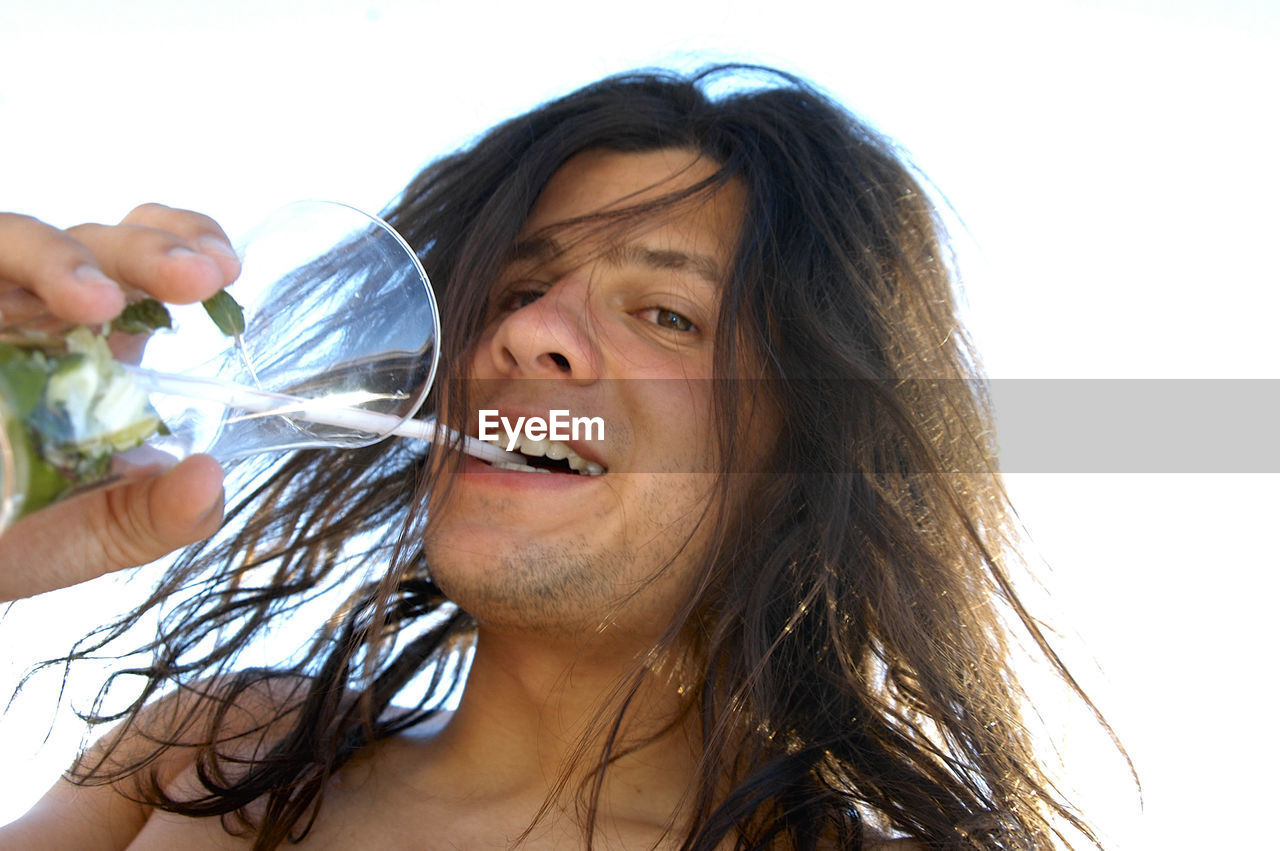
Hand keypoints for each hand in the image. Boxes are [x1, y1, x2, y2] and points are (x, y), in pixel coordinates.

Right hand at [0, 204, 240, 600]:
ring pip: (18, 240)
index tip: (224, 269)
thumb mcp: (105, 529)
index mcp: (105, 341)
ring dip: (63, 260)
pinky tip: (7, 319)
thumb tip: (207, 479)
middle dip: (151, 251)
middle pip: (100, 242)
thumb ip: (164, 512)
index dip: (188, 239)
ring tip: (97, 302)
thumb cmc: (26, 533)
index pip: (151, 258)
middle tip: (198, 277)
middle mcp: (44, 310)